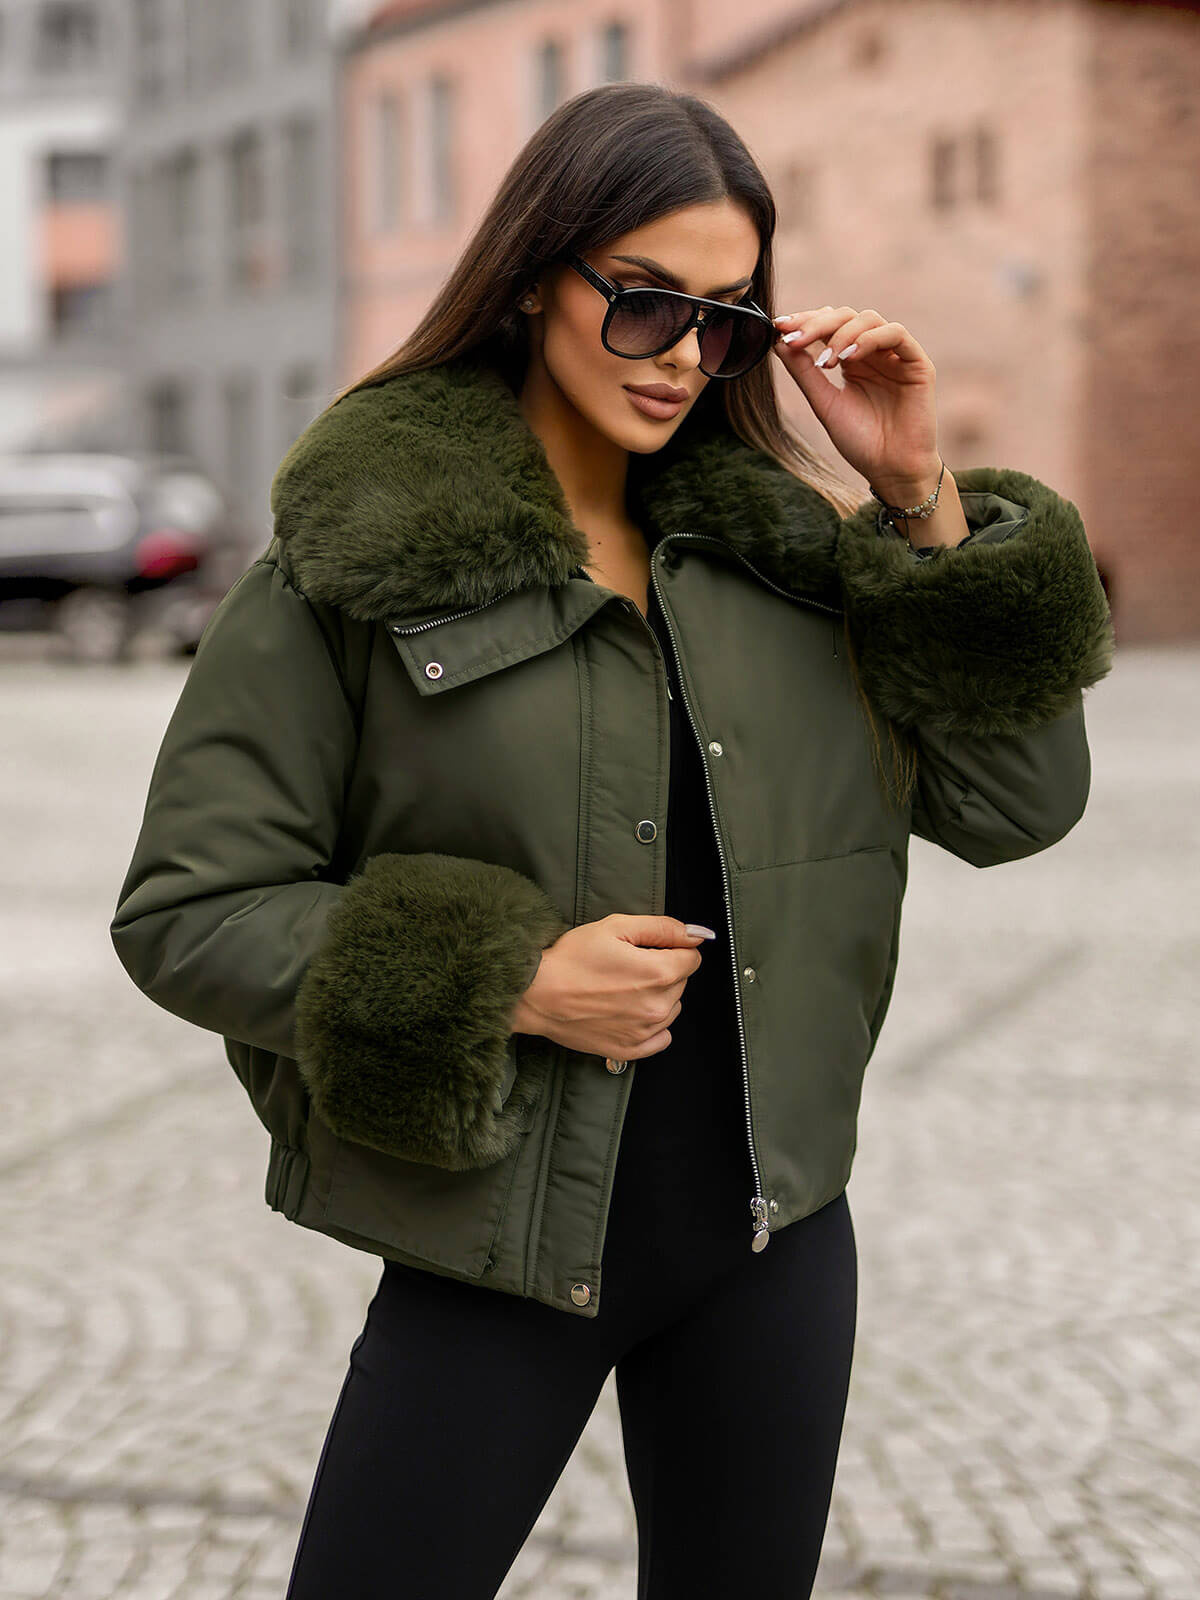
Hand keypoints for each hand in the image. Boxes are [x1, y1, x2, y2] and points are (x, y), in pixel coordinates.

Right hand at [510, 913, 711, 1059]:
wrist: (536, 994)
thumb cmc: (570, 960)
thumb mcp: (615, 927)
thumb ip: (663, 928)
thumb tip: (696, 934)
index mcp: (658, 973)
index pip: (692, 958)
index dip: (671, 948)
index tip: (648, 948)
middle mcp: (657, 1006)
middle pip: (681, 982)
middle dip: (662, 970)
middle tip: (626, 965)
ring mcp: (645, 1031)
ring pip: (672, 1007)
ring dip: (656, 996)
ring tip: (621, 987)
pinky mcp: (631, 1049)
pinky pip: (662, 1036)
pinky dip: (650, 1023)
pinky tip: (626, 1010)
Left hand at [771, 305, 941, 500]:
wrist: (890, 470)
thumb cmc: (860, 441)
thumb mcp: (824, 404)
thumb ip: (804, 372)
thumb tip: (778, 341)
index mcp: (851, 360)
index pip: (828, 325)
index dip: (805, 321)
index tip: (779, 327)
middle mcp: (873, 352)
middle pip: (845, 316)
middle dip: (817, 324)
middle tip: (795, 339)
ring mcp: (895, 355)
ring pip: (869, 319)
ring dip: (841, 334)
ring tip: (825, 363)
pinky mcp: (917, 363)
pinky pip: (896, 333)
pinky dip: (870, 339)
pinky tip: (850, 358)